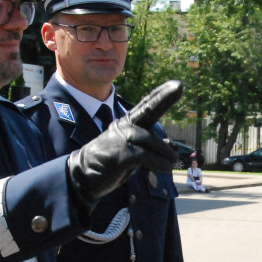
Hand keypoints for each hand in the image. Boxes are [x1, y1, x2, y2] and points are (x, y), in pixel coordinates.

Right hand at [67, 81, 182, 207]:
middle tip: (179, 86)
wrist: (82, 176)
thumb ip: (149, 146)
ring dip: (165, 153)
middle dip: (163, 98)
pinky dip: (158, 162)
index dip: (161, 95)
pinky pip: (145, 155)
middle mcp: (124, 127)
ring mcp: (120, 139)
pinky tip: (166, 168)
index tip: (177, 84)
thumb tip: (171, 144)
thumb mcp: (132, 153)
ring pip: (150, 139)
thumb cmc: (110, 163)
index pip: (146, 107)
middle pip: (147, 110)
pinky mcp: (120, 154)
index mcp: (127, 125)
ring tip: (173, 162)